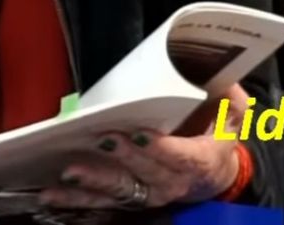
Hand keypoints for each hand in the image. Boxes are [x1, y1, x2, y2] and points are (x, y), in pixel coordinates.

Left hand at [38, 84, 251, 210]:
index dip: (162, 149)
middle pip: (147, 171)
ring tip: (69, 172)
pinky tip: (52, 194)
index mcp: (199, 160)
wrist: (213, 175)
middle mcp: (172, 181)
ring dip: (93, 183)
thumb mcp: (231, 117)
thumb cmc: (213, 137)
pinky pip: (101, 201)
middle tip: (101, 140)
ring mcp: (148, 192)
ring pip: (120, 189)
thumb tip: (226, 83)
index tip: (140, 134)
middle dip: (124, 157)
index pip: (182, 157)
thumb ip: (231, 100)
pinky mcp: (128, 197)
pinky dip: (76, 199)